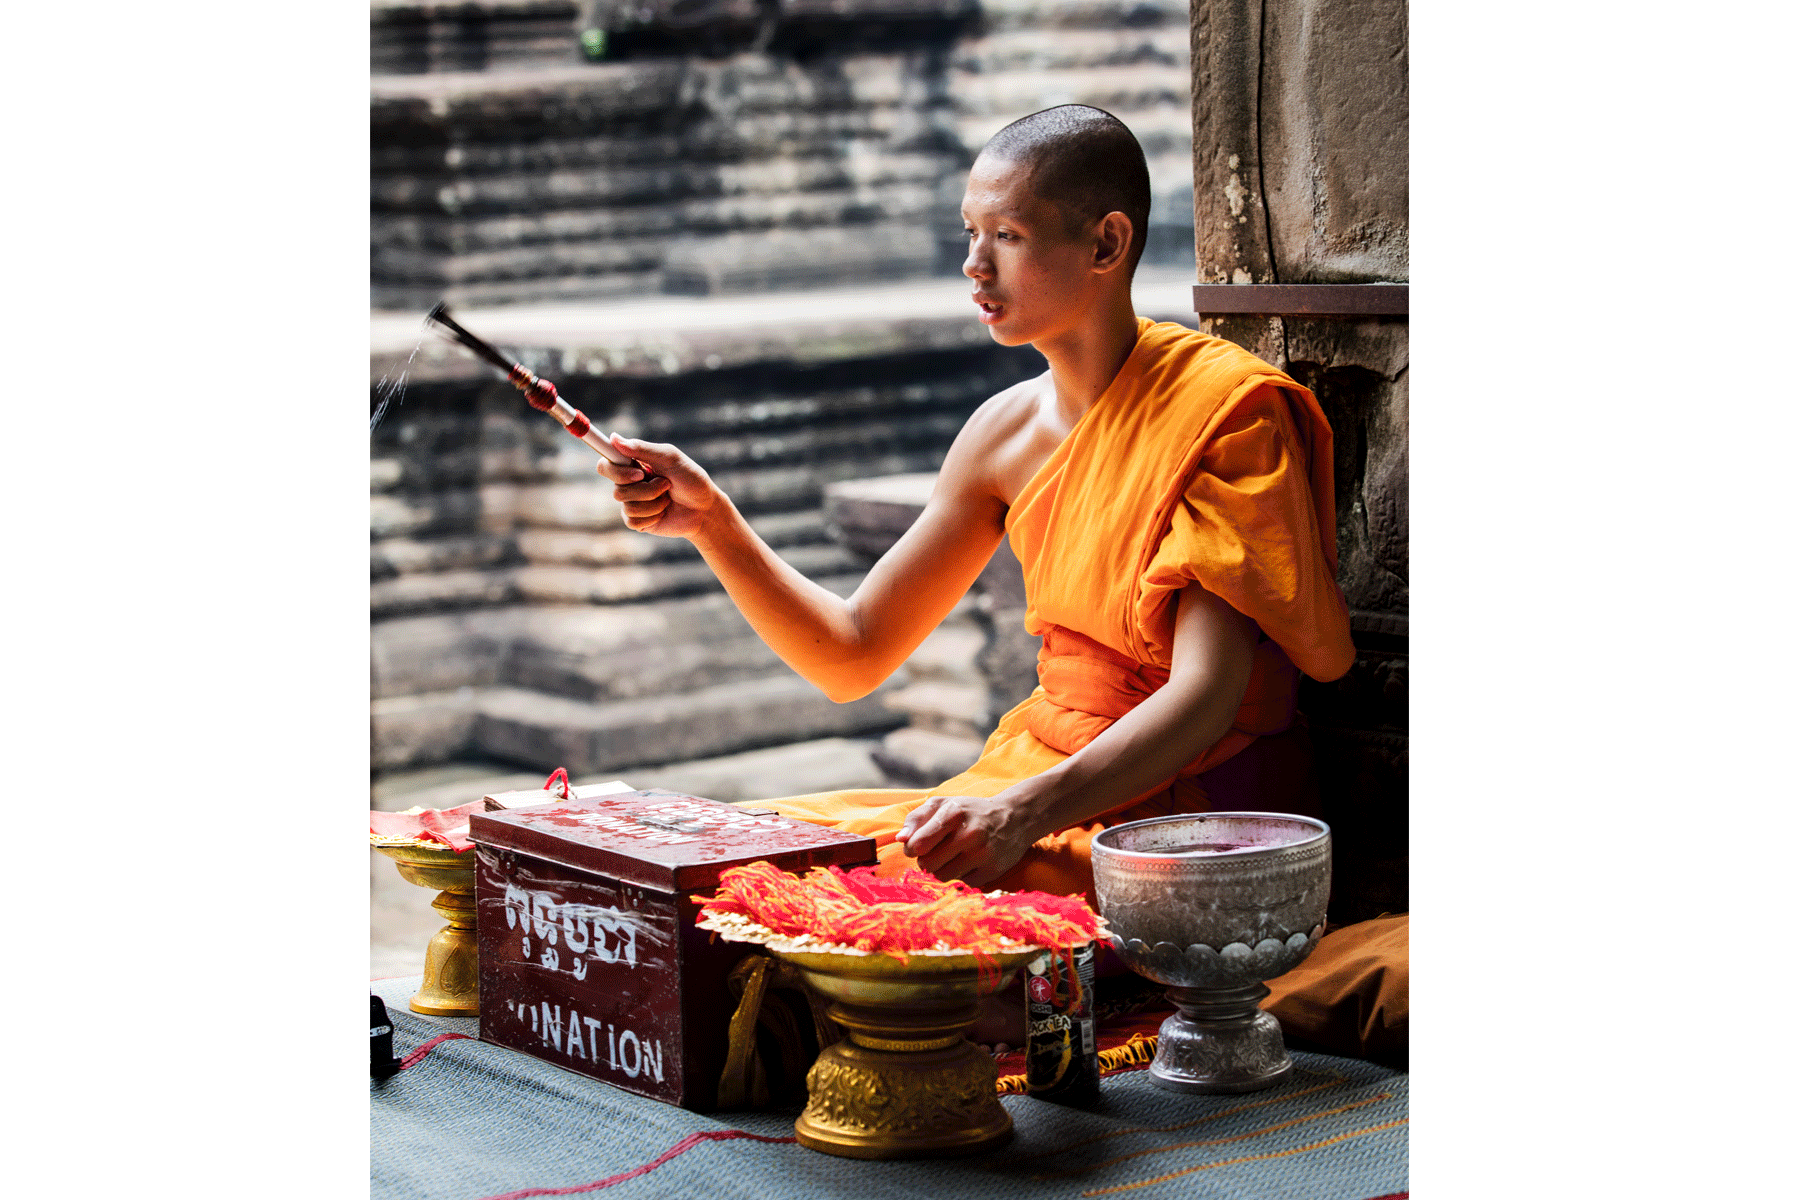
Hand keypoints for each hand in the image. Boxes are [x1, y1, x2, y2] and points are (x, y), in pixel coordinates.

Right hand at [598, 435, 719, 538]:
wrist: (705, 509)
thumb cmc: (691, 479)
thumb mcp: (670, 458)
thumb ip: (642, 449)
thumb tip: (613, 437)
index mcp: (633, 464)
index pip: (605, 464)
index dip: (615, 470)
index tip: (639, 472)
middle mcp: (629, 483)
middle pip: (617, 488)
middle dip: (647, 489)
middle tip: (666, 484)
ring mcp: (632, 502)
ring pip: (627, 505)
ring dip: (654, 502)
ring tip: (669, 498)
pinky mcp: (637, 521)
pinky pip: (632, 520)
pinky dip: (653, 516)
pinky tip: (664, 512)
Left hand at [898, 791, 1045, 887]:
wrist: (1015, 818)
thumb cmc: (970, 812)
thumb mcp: (944, 804)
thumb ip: (917, 819)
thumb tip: (901, 840)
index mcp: (953, 813)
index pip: (918, 844)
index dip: (912, 849)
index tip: (917, 846)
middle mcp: (969, 834)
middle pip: (927, 864)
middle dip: (926, 860)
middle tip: (937, 852)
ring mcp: (983, 853)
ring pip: (942, 876)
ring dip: (942, 870)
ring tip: (953, 856)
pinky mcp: (993, 870)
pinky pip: (962, 884)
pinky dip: (962, 876)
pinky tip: (970, 862)